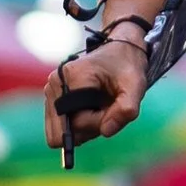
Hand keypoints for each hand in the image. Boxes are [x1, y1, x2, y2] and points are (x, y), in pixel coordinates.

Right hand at [41, 30, 149, 153]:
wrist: (119, 52)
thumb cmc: (127, 67)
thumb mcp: (135, 86)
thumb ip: (126, 109)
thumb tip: (106, 131)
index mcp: (73, 76)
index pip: (77, 122)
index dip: (98, 123)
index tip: (112, 107)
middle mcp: (55, 84)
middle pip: (63, 131)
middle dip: (88, 128)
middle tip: (105, 108)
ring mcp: (50, 91)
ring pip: (59, 132)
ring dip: (84, 127)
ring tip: (99, 106)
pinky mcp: (51, 99)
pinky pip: (59, 128)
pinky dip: (78, 125)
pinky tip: (91, 109)